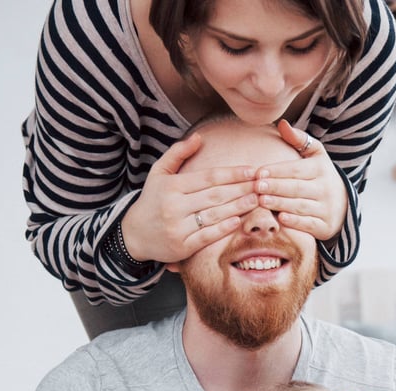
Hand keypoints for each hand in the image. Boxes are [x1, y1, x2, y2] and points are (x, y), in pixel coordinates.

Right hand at [119, 132, 259, 264]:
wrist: (133, 235)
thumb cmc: (151, 201)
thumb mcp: (158, 173)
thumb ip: (178, 153)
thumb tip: (199, 137)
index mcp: (172, 186)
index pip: (208, 177)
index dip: (232, 174)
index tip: (252, 171)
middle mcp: (174, 206)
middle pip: (215, 195)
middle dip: (241, 189)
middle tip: (262, 184)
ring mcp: (178, 227)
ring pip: (214, 215)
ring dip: (238, 207)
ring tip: (257, 200)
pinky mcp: (181, 247)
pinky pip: (206, 236)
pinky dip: (223, 229)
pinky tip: (238, 221)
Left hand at [252, 120, 347, 241]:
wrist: (343, 205)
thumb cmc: (320, 177)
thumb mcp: (315, 155)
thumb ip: (299, 139)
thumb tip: (282, 124)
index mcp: (321, 169)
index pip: (296, 169)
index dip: (277, 171)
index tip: (258, 172)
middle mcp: (326, 188)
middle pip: (297, 187)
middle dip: (275, 187)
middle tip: (256, 187)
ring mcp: (327, 209)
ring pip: (301, 206)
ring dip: (280, 204)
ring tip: (262, 201)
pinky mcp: (325, 227)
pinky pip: (309, 224)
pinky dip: (295, 222)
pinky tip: (281, 219)